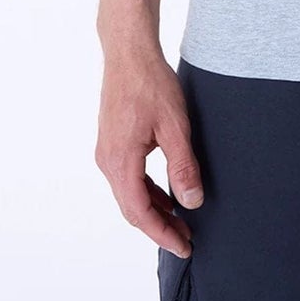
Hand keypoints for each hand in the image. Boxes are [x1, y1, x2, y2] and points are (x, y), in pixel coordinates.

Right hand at [94, 48, 204, 257]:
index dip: (162, 234)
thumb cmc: (151, 83)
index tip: (183, 247)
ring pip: (129, 193)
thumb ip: (183, 166)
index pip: (140, 212)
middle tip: (186, 239)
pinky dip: (147, 190)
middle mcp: (108, 161)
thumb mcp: (175, 126)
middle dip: (159, 226)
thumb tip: (192, 202)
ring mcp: (107, 151)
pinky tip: (166, 194)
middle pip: (132, 207)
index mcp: (120, 161)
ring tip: (180, 221)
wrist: (129, 53)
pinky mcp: (112, 142)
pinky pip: (128, 177)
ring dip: (154, 209)